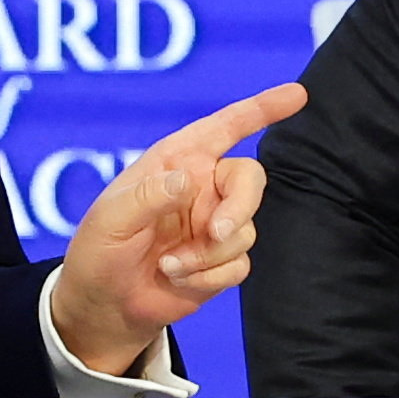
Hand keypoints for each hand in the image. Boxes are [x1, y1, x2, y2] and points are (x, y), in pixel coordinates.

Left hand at [47, 82, 310, 375]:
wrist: (106, 303)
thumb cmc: (100, 250)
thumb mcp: (111, 218)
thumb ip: (148, 196)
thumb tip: (189, 179)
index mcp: (177, 162)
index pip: (225, 127)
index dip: (262, 109)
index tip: (298, 94)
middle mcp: (203, 187)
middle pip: (251, 180)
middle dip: (241, 206)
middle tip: (216, 231)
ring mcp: (215, 224)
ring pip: (245, 231)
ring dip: (206, 255)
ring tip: (167, 265)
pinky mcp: (222, 260)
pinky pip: (238, 264)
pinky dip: (208, 276)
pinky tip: (177, 279)